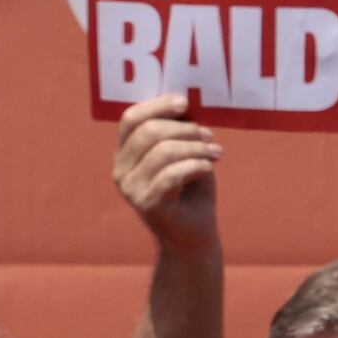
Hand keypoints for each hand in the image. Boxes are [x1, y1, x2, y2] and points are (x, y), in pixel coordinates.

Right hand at [110, 92, 221, 245]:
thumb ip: (178, 132)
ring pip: (164, 152)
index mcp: (125, 153)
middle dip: (185, 129)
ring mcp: (130, 189)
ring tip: (216, 152)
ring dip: (197, 148)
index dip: (157, 105)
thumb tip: (185, 102)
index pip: (130, 119)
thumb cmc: (190, 190)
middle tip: (209, 136)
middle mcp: (121, 170)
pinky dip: (196, 166)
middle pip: (149, 132)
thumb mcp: (184, 153)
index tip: (184, 103)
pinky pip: (173, 174)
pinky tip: (209, 167)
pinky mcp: (147, 204)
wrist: (193, 235)